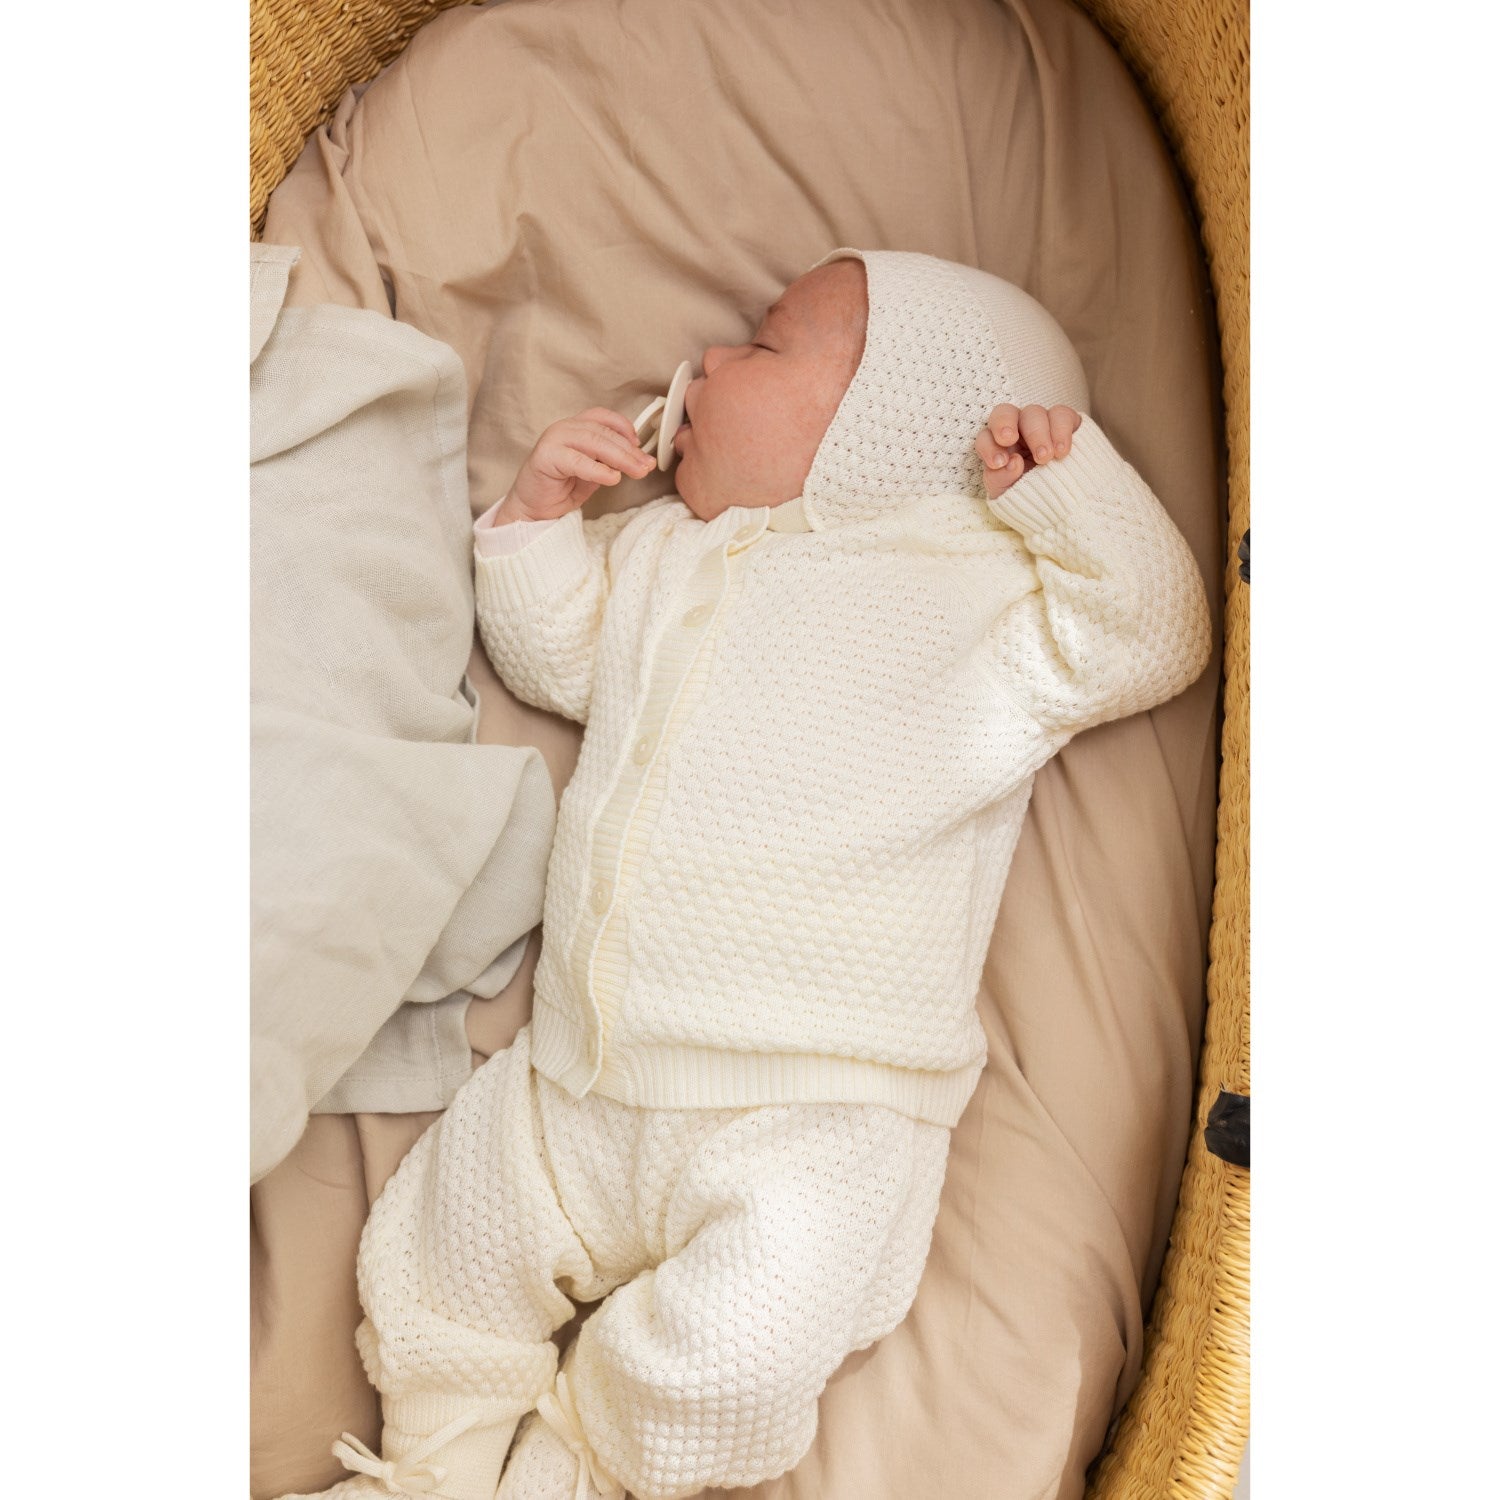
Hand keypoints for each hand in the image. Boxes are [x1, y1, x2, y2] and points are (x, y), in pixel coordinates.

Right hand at [500, 407, 656, 522]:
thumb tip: (641, 461)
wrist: (533, 509)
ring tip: (637, 472)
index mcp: (576, 427)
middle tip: (646, 466)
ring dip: (620, 458)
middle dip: (629, 450)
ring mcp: (553, 440)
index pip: (604, 418)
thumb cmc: (561, 488)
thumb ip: (611, 462)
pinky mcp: (545, 457)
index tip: (641, 446)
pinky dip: (598, 470)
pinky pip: (577, 461)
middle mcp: (564, 428)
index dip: (625, 428)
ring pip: (593, 442)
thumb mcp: (594, 472)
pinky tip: (613, 478)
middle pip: (603, 432)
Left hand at [975, 403, 1082, 499]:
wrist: (1060, 504)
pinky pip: (1061, 414)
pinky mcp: (1066, 424)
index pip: (985, 436)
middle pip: (1006, 412)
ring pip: (1034, 412)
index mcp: (998, 446)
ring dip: (1037, 434)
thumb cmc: (1027, 495)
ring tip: (1045, 458)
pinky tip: (1062, 451)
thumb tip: (1013, 462)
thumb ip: (1001, 479)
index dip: (989, 446)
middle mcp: (1017, 429)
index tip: (998, 463)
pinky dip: (1061, 430)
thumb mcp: (1007, 493)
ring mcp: (1041, 424)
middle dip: (1005, 425)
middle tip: (1010, 441)